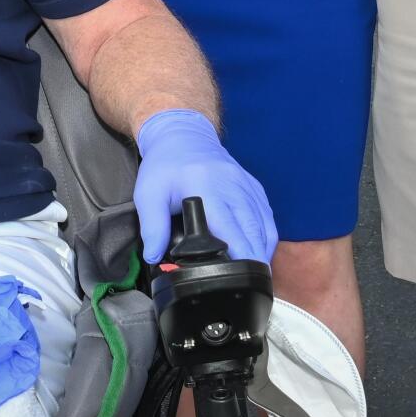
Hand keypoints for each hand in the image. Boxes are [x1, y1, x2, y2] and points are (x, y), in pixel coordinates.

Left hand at [133, 109, 276, 264]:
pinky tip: (261, 249)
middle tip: (255, 282)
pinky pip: (265, 212)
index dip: (242, 252)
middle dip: (258, 257)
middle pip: (254, 227)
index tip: (246, 273)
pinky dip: (267, 233)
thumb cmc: (165, 165)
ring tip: (259, 272)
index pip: (231, 226)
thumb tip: (155, 257)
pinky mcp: (251, 184)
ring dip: (264, 248)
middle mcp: (232, 185)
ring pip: (264, 221)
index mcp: (207, 188)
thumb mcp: (148, 194)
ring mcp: (244, 183)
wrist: (181, 133)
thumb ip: (152, 226)